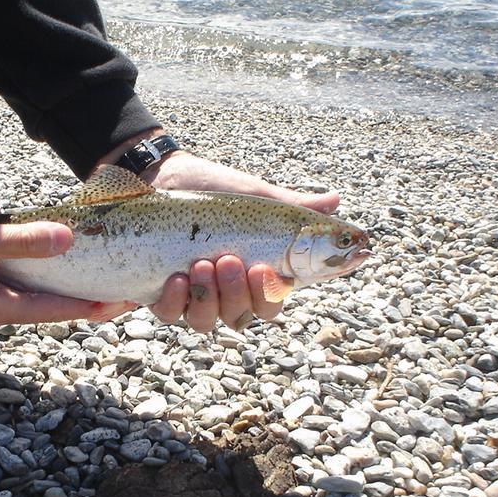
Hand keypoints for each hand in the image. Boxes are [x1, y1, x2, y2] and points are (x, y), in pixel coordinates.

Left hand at [141, 151, 340, 332]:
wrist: (166, 176)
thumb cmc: (215, 189)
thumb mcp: (255, 197)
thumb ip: (293, 208)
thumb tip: (335, 202)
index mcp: (256, 273)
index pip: (275, 298)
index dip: (274, 293)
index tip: (265, 270)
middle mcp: (228, 290)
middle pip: (244, 316)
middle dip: (238, 292)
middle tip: (228, 260)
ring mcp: (194, 295)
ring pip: (207, 321)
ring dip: (208, 296)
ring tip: (199, 265)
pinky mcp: (162, 294)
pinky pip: (170, 314)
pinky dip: (174, 300)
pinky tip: (175, 277)